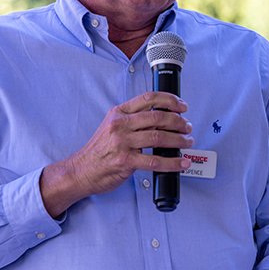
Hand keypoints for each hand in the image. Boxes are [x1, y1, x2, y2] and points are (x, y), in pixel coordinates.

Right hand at [39, 92, 193, 216]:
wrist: (81, 170)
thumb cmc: (99, 150)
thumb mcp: (111, 126)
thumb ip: (133, 120)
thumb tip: (162, 119)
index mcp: (119, 113)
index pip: (148, 98)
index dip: (170, 100)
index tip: (182, 106)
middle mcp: (120, 125)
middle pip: (158, 117)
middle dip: (178, 121)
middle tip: (187, 127)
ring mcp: (123, 143)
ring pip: (159, 137)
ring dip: (179, 140)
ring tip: (188, 142)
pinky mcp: (126, 161)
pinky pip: (155, 161)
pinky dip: (173, 162)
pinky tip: (182, 163)